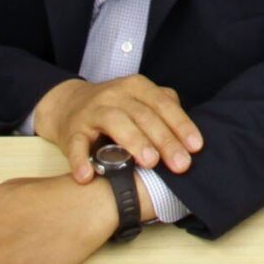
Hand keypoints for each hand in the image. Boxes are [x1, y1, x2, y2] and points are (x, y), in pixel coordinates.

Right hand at [32, 74, 202, 179]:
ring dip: (134, 142)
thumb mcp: (140, 100)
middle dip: (165, 140)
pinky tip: (88, 177)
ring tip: (149, 163)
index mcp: (136, 87)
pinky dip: (80, 160)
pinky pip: (76, 144)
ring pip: (115, 122)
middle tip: (180, 164)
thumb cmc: (115, 107)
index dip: (181, 125)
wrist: (68, 104)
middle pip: (144, 115)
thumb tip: (190, 136)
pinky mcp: (72, 130)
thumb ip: (164, 109)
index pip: (163, 104)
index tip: (196, 147)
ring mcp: (92, 111)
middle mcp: (115, 94)